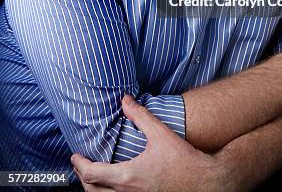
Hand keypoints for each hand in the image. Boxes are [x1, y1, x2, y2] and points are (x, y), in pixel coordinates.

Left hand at [71, 95, 226, 191]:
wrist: (204, 182)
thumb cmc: (183, 160)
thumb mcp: (160, 133)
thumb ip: (140, 115)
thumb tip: (125, 100)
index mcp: (127, 177)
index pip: (92, 174)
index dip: (79, 164)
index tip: (75, 155)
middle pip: (92, 191)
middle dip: (83, 178)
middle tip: (80, 164)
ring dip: (94, 189)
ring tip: (93, 176)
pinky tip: (115, 184)